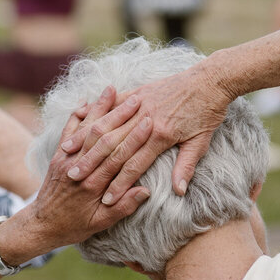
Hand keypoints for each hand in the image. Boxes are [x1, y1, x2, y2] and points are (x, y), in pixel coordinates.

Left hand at [3, 109, 150, 256]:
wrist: (41, 225)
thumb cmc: (74, 227)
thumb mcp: (101, 224)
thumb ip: (123, 207)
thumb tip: (145, 191)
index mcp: (94, 184)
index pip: (119, 156)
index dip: (135, 138)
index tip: (150, 122)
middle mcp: (79, 167)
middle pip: (103, 136)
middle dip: (120, 116)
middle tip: (138, 98)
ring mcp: (66, 159)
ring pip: (85, 128)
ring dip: (99, 108)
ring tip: (113, 90)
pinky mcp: (58, 155)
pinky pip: (68, 131)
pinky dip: (77, 116)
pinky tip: (86, 101)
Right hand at [57, 68, 234, 204]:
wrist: (211, 79)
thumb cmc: (208, 112)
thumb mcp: (201, 142)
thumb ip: (186, 166)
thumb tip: (178, 191)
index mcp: (161, 136)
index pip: (135, 166)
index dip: (120, 185)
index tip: (105, 200)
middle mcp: (147, 119)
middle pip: (114, 147)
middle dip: (93, 165)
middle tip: (74, 179)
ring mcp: (142, 103)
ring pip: (108, 125)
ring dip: (87, 140)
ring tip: (68, 152)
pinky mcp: (140, 91)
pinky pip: (114, 102)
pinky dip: (97, 112)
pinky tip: (80, 118)